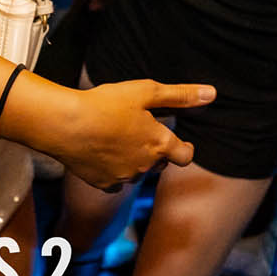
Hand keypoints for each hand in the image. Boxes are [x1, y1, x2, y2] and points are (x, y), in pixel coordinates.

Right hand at [50, 80, 213, 189]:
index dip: (184, 149)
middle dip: (157, 151)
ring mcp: (124, 177)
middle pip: (161, 163)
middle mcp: (145, 166)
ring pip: (139, 172)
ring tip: (119, 138)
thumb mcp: (146, 91)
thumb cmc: (106, 104)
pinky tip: (104, 153)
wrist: (65, 125)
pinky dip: (115, 169)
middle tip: (140, 130)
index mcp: (159, 145)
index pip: (185, 156)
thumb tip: (211, 94)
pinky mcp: (103, 184)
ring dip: (136, 160)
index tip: (179, 142)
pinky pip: (116, 181)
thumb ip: (180, 95)